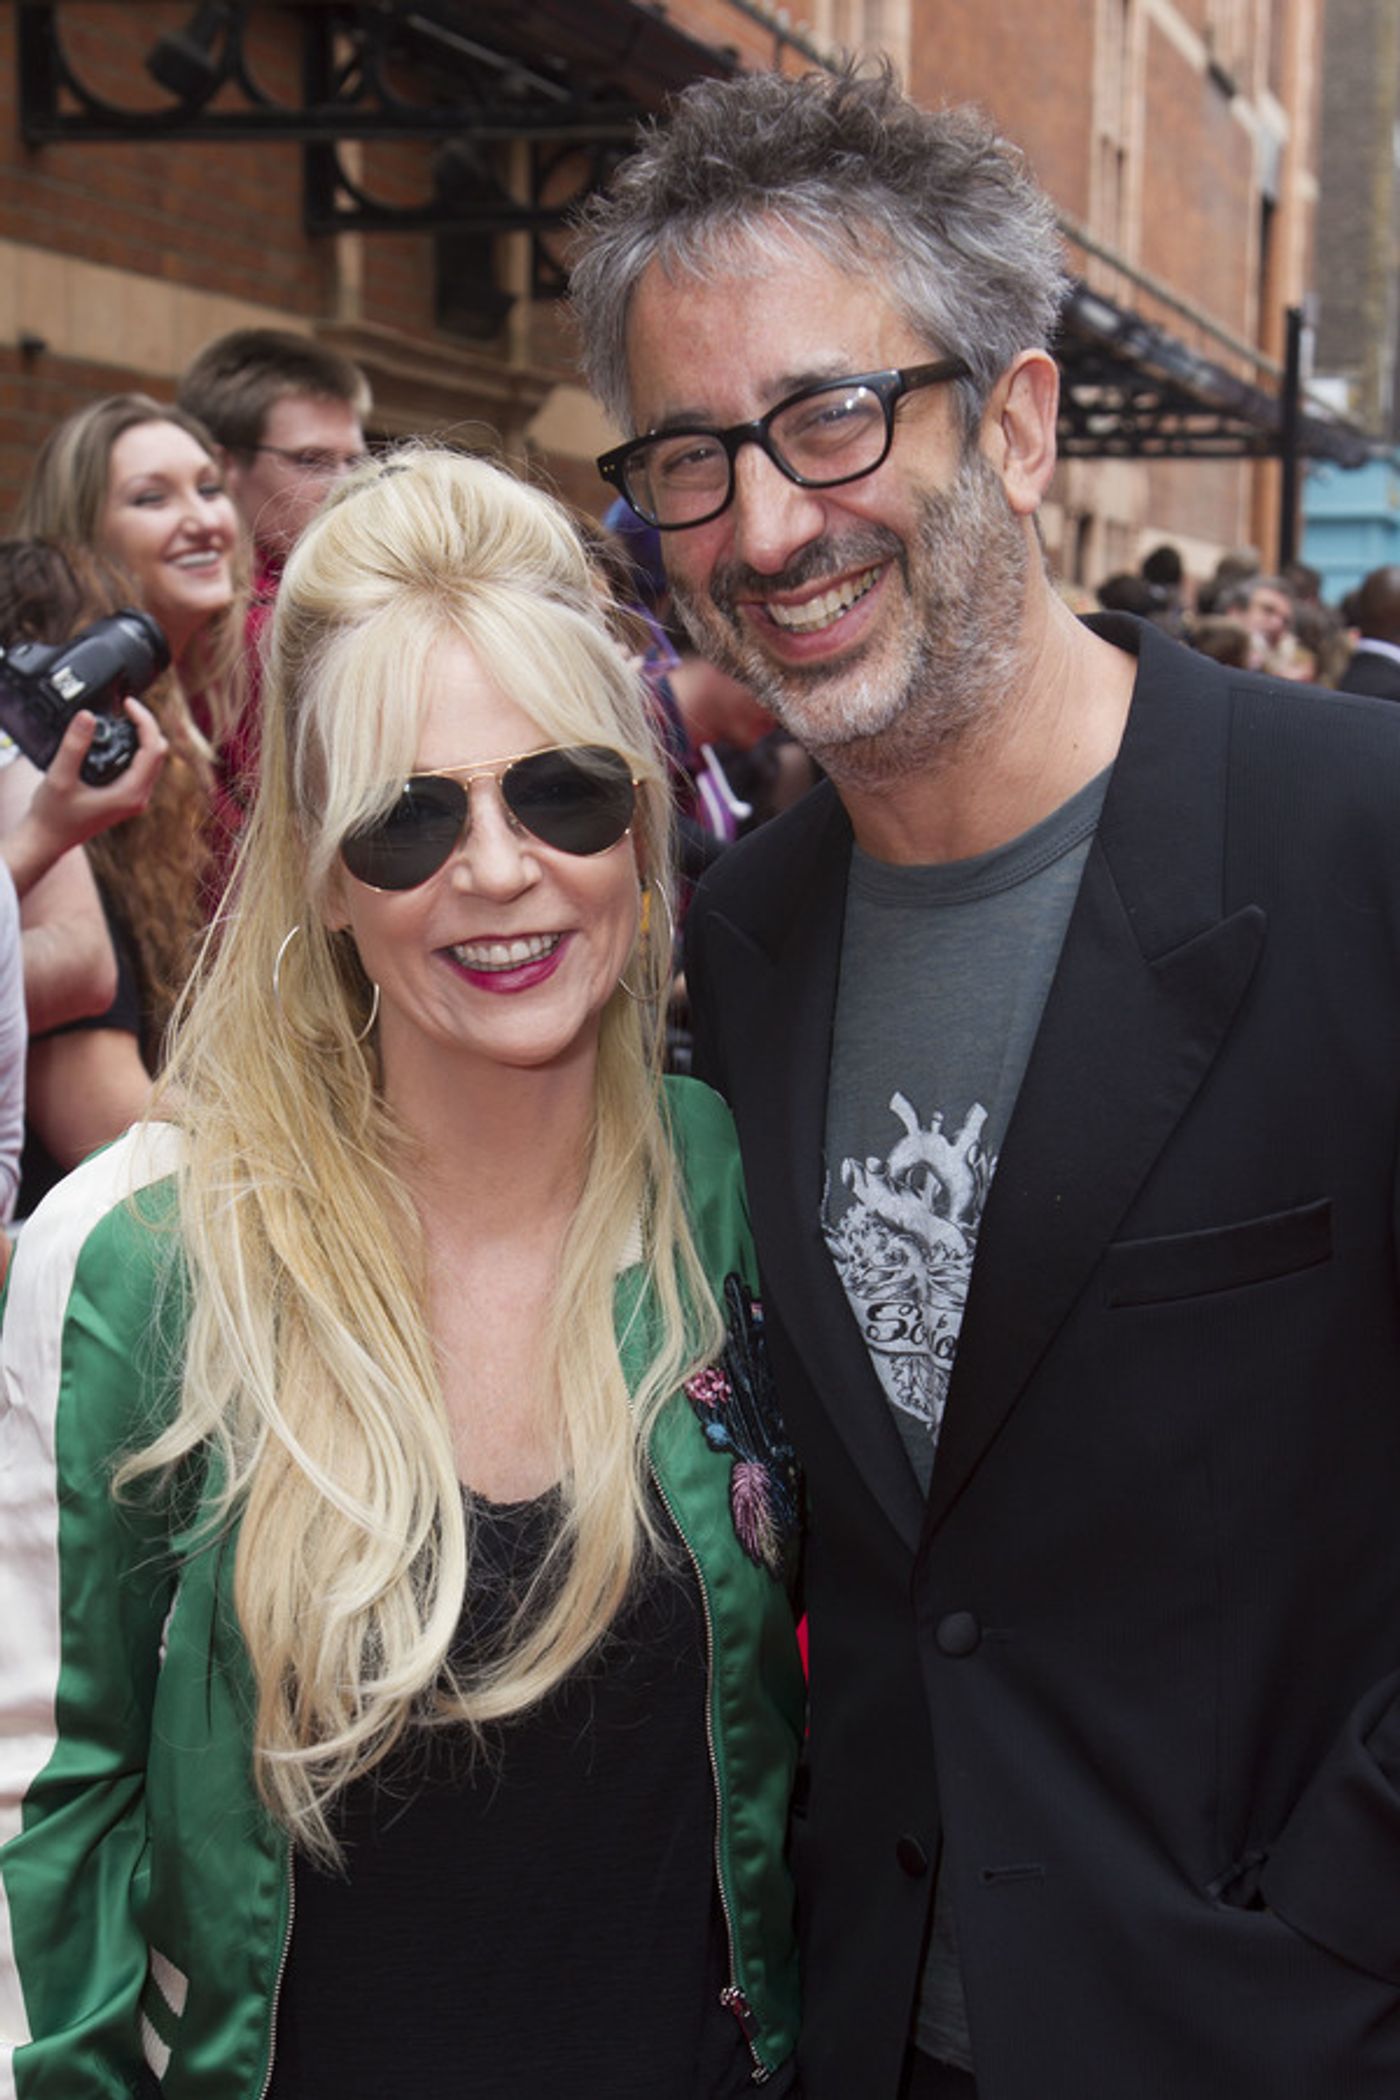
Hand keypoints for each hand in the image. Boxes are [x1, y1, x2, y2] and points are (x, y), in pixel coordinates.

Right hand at [31, 698, 168, 845]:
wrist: (48, 839)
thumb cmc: (53, 814)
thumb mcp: (60, 777)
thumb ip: (74, 746)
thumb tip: (88, 716)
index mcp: (130, 793)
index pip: (153, 749)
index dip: (145, 720)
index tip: (127, 704)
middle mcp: (138, 798)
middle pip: (159, 752)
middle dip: (145, 725)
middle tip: (124, 708)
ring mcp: (134, 799)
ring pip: (152, 760)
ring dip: (141, 736)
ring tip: (121, 718)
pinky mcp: (126, 798)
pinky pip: (141, 768)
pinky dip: (134, 749)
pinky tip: (117, 738)